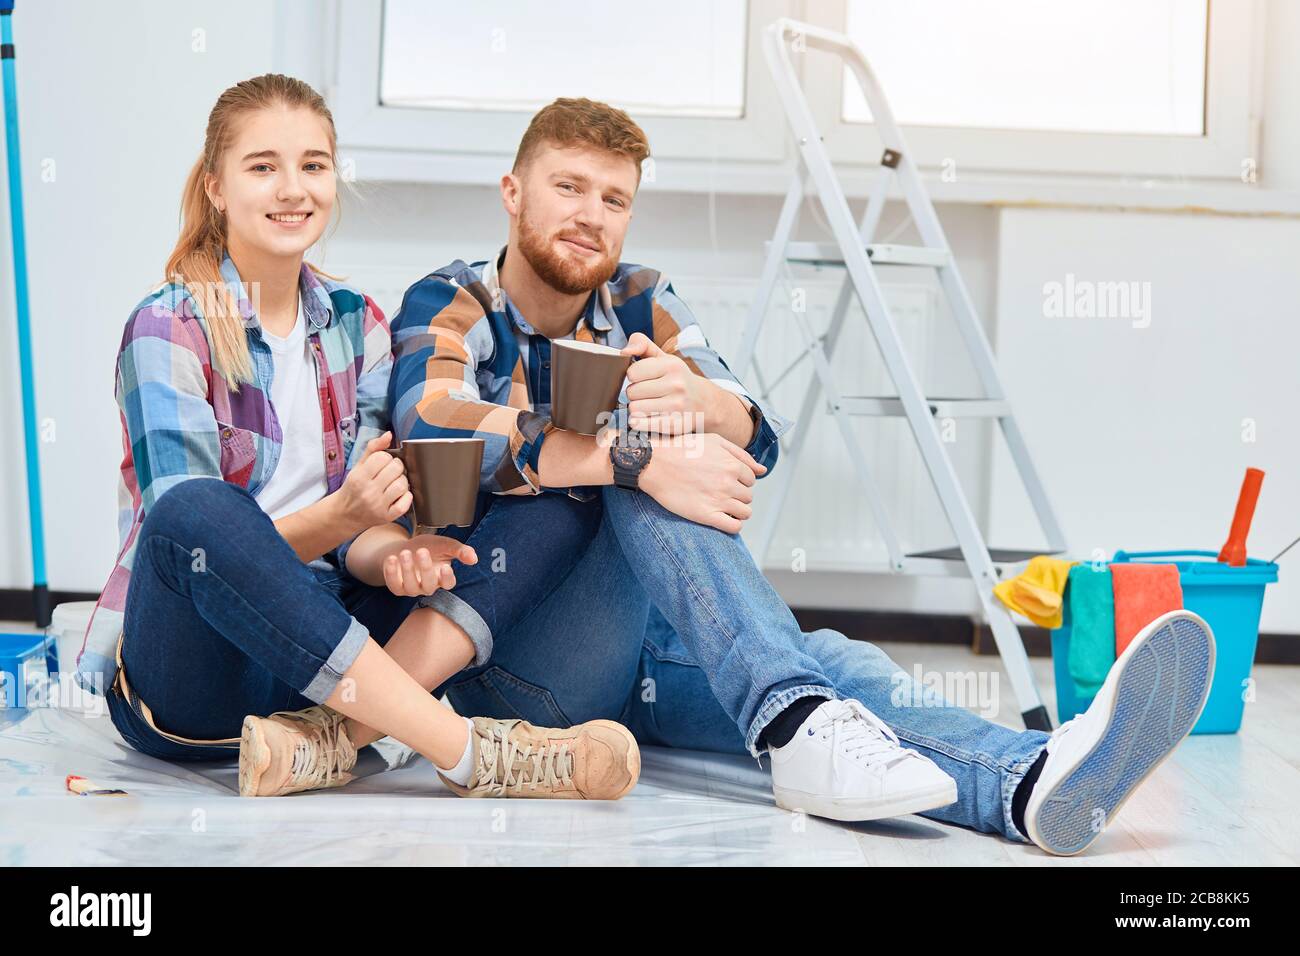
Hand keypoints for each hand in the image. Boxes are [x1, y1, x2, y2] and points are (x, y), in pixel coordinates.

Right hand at [332, 431, 409, 531]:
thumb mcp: (358, 466)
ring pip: (402, 485)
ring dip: (402, 481)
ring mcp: (378, 506)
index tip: (383, 463)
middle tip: (391, 472)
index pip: (383, 457)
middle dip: (396, 467)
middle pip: (396, 469)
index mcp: (359, 477)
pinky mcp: (386, 517)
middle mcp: (368, 492)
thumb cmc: (354, 487)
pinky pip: (405, 504)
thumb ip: (373, 448)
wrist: (345, 514)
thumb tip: (389, 435)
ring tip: (394, 482)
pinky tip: (399, 495)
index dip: (387, 457)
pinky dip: (406, 497)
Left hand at [381, 535, 478, 597]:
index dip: (447, 578)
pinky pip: (394, 585)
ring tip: (405, 553)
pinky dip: (391, 573)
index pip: (448, 583)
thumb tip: (474, 558)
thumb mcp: (443, 544)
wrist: (404, 548)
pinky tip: (391, 559)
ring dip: (408, 570)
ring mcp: (412, 589)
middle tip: (422, 551)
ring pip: (411, 586)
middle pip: (429, 585)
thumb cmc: (427, 547)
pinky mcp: (397, 587)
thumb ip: (459, 550)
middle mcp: (428, 586)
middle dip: (425, 568)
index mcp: (442, 577)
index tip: (445, 567)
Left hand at [622, 332, 714, 434]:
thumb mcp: (664, 357)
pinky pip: (640, 424)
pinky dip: (639, 422)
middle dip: (634, 393)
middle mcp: (676, 385)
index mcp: (672, 365)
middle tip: (646, 393)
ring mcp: (677, 406)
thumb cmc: (678, 378)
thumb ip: (642, 345)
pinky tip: (648, 417)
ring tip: (649, 405)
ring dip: (637, 408)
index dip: (633, 376)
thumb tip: (623, 351)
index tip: (642, 378)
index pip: (632, 372)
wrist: (705, 401)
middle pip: (631, 392)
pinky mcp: (674, 425)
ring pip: (634, 409)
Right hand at [637, 432, 765, 533]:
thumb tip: (762, 470)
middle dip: (737, 494)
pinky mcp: (706, 515)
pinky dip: (733, 525)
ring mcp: (719, 501)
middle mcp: (729, 483)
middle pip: (748, 496)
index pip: (751, 479)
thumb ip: (741, 455)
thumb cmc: (682, 449)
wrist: (654, 463)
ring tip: (720, 505)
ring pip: (745, 512)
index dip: (739, 480)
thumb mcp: (713, 442)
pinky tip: (722, 518)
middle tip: (718, 491)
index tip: (724, 479)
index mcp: (732, 465)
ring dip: (737, 510)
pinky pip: (734, 527)